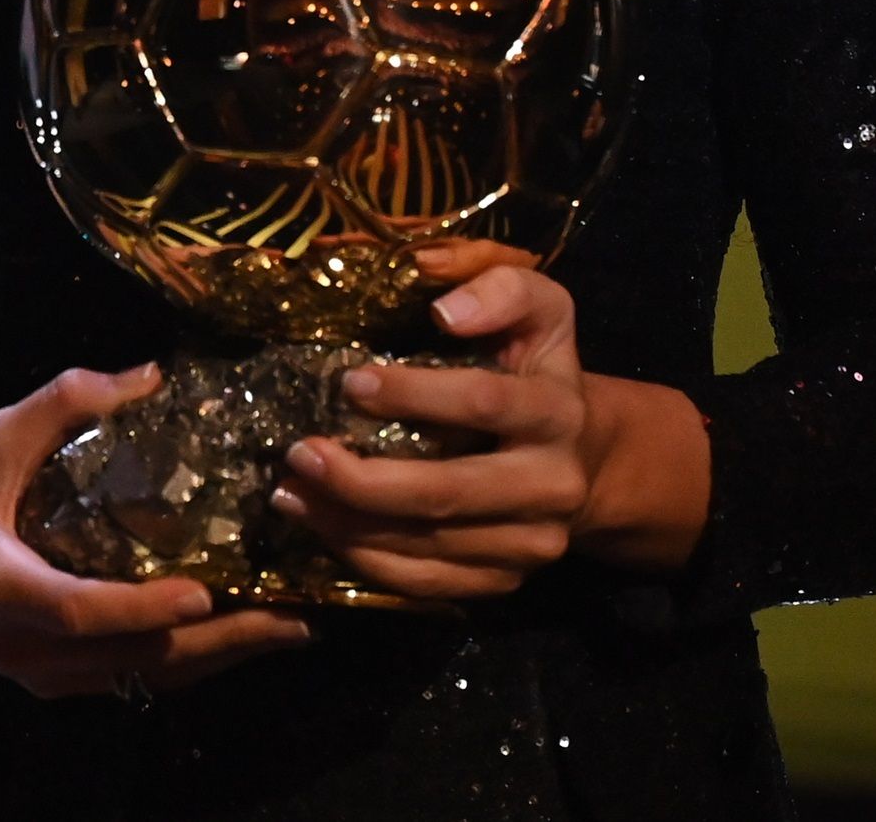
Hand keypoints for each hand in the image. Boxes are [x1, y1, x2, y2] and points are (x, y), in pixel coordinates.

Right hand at [0, 365, 313, 697]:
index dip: (143, 609)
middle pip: (133, 659)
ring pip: (142, 677)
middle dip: (219, 643)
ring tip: (286, 626)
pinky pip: (132, 680)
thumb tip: (150, 375)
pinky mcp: (57, 681)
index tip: (205, 593)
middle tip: (290, 616)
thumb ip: (64, 403)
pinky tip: (236, 636)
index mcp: (2, 586)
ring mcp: (42, 674)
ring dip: (218, 657)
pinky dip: (188, 662)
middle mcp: (25, 646)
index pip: (79, 611)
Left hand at [267, 240, 709, 601]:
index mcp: (558, 411)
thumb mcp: (540, 311)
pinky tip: (321, 527)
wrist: (585, 458)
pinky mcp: (506, 583)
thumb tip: (445, 309)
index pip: (482, 404)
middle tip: (298, 454)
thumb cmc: (537, 370)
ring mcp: (531, 545)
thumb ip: (502, 290)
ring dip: (348, 523)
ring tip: (289, 492)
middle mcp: (552, 486)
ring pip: (428, 545)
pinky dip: (367, 561)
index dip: (413, 394)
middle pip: (447, 493)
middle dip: (364, 480)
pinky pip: (427, 585)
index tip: (349, 382)